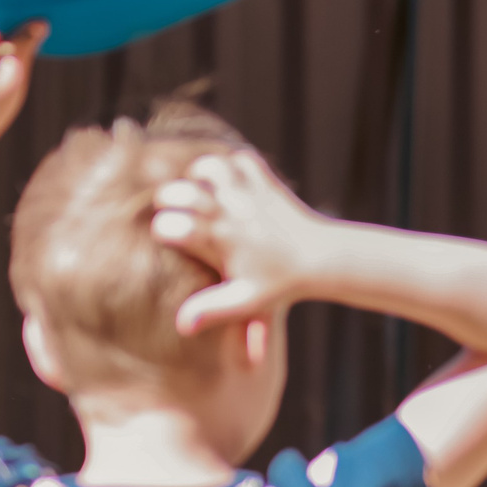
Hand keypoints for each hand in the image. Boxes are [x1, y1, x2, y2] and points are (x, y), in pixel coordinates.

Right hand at [150, 149, 326, 333]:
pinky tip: (228, 185)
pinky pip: (239, 159)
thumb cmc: (280, 283)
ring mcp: (249, 193)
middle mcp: (231, 212)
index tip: (169, 240)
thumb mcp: (245, 301)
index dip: (163, 231)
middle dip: (169, 199)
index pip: (171, 226)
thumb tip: (181, 327)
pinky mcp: (265, 182)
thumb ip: (211, 310)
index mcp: (221, 239)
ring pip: (210, 166)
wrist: (323, 258)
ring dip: (198, 177)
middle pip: (181, 191)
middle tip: (178, 212)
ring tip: (201, 193)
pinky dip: (229, 167)